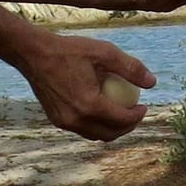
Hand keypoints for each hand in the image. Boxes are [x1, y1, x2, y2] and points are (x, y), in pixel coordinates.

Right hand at [16, 31, 153, 141]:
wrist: (33, 54)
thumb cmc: (70, 51)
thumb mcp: (106, 52)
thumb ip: (131, 68)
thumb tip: (152, 83)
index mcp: (89, 105)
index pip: (122, 120)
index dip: (138, 116)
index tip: (144, 106)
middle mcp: (75, 119)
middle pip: (110, 133)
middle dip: (128, 127)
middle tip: (136, 113)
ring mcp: (63, 122)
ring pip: (95, 134)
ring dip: (112, 128)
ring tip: (122, 113)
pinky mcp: (55, 119)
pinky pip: (82, 129)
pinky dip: (96, 124)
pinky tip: (103, 110)